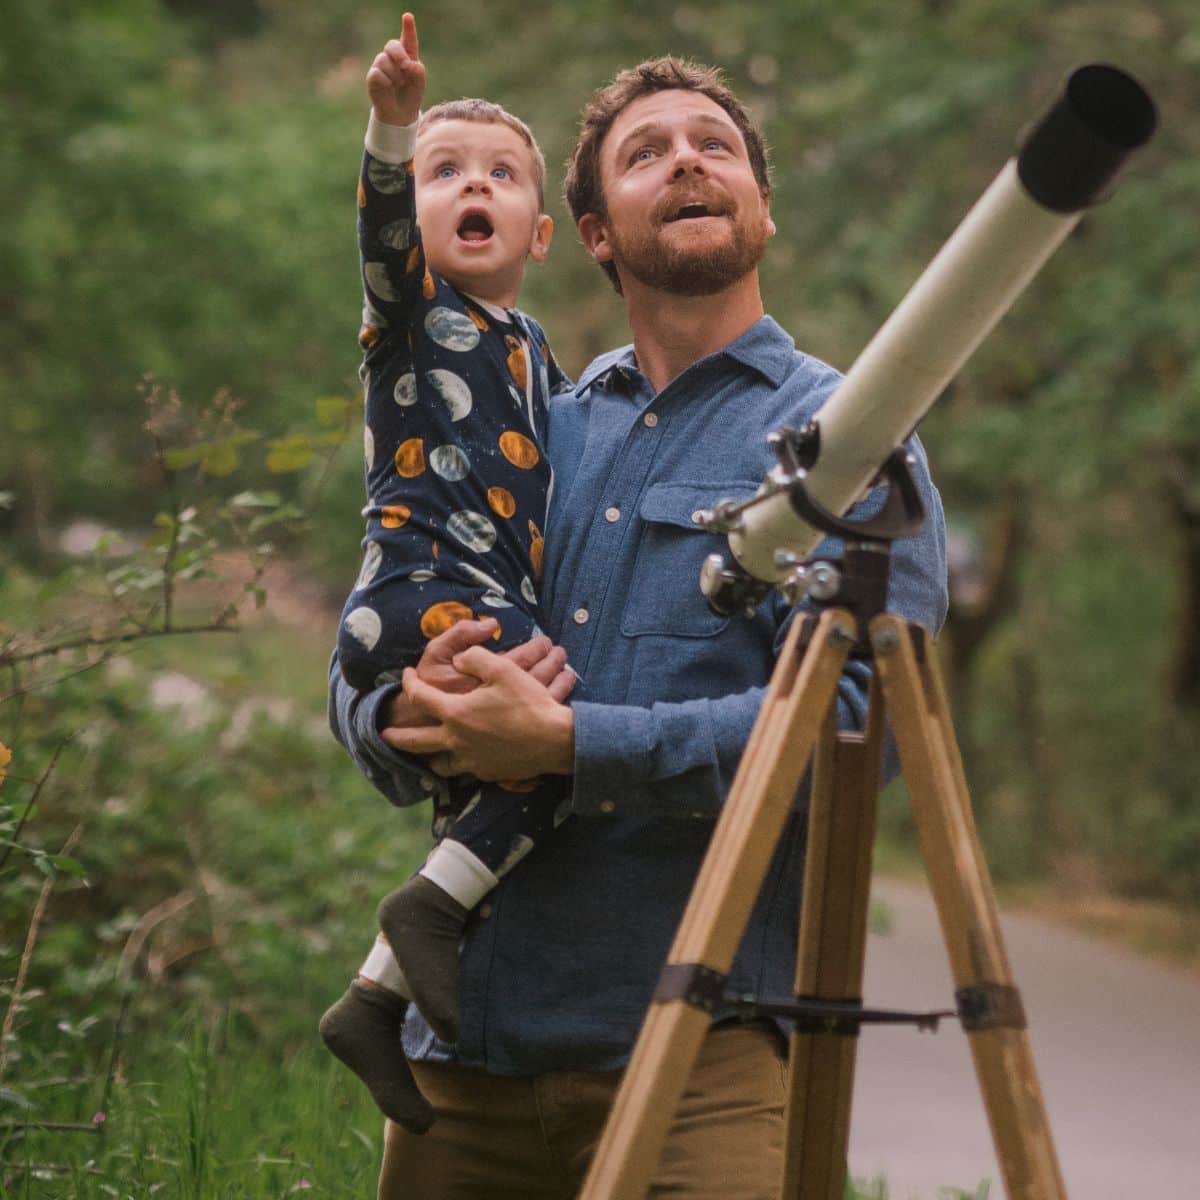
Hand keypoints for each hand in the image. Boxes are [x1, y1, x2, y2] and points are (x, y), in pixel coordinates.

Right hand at [366, 12, 424, 126]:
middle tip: (406, 67)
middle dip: (399, 54)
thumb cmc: (411, 94)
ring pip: (384, 61)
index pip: (408, 39)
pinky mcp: (372, 75)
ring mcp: (381, 64)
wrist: (401, 114)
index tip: (408, 17)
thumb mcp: (420, 82)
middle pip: (392, 45)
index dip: (408, 27)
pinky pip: (378, 73)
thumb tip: (407, 64)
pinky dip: (386, 83)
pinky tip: (389, 88)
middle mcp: (393, 57)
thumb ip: (417, 70)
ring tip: (397, 85)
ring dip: (394, 75)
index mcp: (408, 55)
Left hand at [382, 649, 574, 779]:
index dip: (409, 683)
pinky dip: (457, 763)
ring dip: (428, 757)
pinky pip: (465, 770)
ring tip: (425, 753)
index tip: (406, 675)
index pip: (420, 698)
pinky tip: (462, 758)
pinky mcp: (488, 772)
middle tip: (385, 735)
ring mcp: (472, 760)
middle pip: (416, 742)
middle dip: (397, 737)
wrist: (555, 741)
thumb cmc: (528, 703)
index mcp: (456, 714)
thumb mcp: (502, 669)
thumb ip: (474, 657)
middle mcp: (457, 741)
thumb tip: (460, 660)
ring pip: (439, 764)